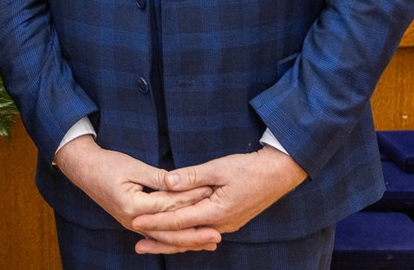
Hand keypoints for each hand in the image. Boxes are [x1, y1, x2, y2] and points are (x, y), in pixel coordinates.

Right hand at [55, 136, 220, 253]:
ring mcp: (131, 224)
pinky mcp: (133, 222)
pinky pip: (157, 235)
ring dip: (187, 241)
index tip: (211, 197)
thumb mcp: (133, 167)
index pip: (169, 206)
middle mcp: (132, 220)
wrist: (83, 169)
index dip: (191, 201)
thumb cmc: (107, 164)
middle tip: (217, 235)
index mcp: (133, 206)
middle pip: (168, 232)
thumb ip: (158, 178)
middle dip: (194, 234)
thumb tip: (181, 183)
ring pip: (163, 238)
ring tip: (209, 243)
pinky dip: (173, 239)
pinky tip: (188, 240)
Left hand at [130, 146, 306, 252]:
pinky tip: (176, 237)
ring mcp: (226, 225)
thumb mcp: (218, 168)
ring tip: (151, 244)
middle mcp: (221, 224)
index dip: (155, 222)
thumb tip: (167, 182)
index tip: (136, 223)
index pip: (179, 220)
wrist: (278, 174)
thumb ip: (191, 176)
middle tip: (137, 245)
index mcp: (216, 211)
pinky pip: (202, 233)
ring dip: (172, 241)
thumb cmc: (248, 168)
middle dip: (160, 242)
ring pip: (193, 238)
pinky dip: (186, 236)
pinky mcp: (229, 221)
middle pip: (184, 238)